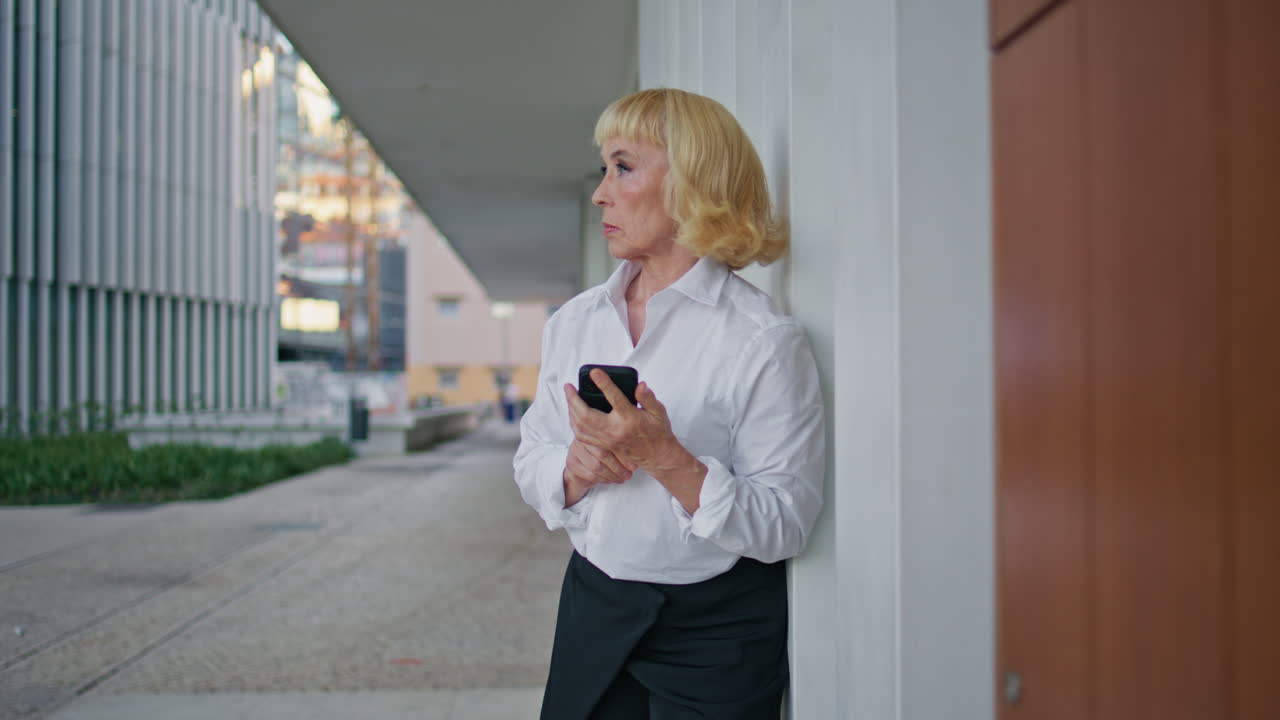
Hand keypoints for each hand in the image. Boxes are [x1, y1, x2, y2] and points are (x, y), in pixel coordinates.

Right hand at [562, 438, 634, 506]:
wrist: (580, 466)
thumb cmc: (600, 455)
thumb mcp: (613, 448)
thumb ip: (622, 449)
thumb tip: (635, 462)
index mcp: (595, 428)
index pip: (610, 442)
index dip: (623, 455)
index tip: (633, 466)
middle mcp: (584, 436)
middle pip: (603, 453)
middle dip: (618, 467)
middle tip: (628, 474)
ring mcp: (575, 449)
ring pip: (596, 466)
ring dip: (612, 475)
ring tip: (621, 478)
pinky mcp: (572, 462)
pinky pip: (589, 475)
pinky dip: (602, 480)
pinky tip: (609, 480)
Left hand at [563, 370, 705, 514]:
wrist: (656, 455)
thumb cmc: (657, 431)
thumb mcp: (659, 412)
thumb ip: (648, 398)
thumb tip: (640, 385)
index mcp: (630, 418)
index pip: (614, 398)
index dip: (603, 383)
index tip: (594, 372)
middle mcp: (615, 430)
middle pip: (587, 415)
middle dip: (573, 400)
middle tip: (568, 387)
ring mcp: (607, 440)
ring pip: (581, 426)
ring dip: (571, 411)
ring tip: (569, 397)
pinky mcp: (604, 445)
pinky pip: (582, 436)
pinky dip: (574, 424)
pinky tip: (573, 414)